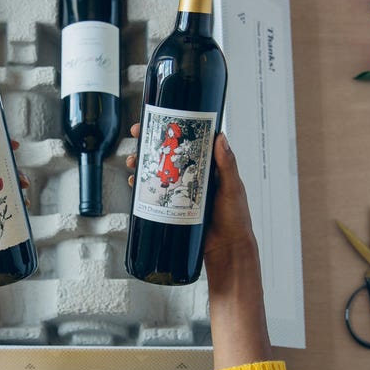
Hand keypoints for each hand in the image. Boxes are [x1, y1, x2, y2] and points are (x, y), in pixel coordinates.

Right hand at [125, 124, 255, 261]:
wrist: (226, 249)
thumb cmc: (236, 219)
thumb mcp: (232, 188)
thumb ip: (227, 165)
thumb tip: (221, 138)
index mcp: (210, 166)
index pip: (190, 141)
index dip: (174, 129)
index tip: (160, 120)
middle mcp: (194, 174)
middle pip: (169, 153)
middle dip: (151, 144)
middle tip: (137, 136)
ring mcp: (183, 189)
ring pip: (159, 171)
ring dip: (144, 164)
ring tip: (134, 162)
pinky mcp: (174, 205)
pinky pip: (156, 192)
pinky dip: (144, 186)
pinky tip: (136, 185)